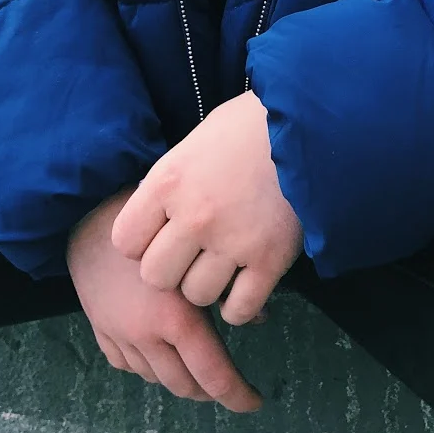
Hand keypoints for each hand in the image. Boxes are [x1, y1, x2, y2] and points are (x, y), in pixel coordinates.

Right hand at [67, 187, 263, 412]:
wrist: (89, 212)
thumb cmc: (154, 222)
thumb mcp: (198, 250)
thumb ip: (228, 287)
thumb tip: (259, 316)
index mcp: (176, 319)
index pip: (214, 375)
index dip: (237, 395)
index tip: (254, 402)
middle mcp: (147, 335)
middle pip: (184, 385)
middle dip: (208, 390)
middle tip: (226, 383)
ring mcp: (120, 335)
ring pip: (154, 378)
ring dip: (177, 376)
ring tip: (193, 364)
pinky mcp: (101, 329)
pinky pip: (126, 364)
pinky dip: (145, 365)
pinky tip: (156, 351)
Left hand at [113, 91, 303, 324]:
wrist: (308, 122)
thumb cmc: (246, 126)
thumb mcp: (192, 145)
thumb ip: (169, 186)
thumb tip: (152, 221)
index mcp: (167, 182)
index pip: (125, 242)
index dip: (140, 244)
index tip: (160, 236)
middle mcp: (193, 216)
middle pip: (156, 277)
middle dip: (171, 271)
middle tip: (191, 257)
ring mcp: (232, 241)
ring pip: (197, 296)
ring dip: (207, 287)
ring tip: (222, 267)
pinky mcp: (271, 260)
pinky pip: (240, 310)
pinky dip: (239, 308)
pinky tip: (243, 289)